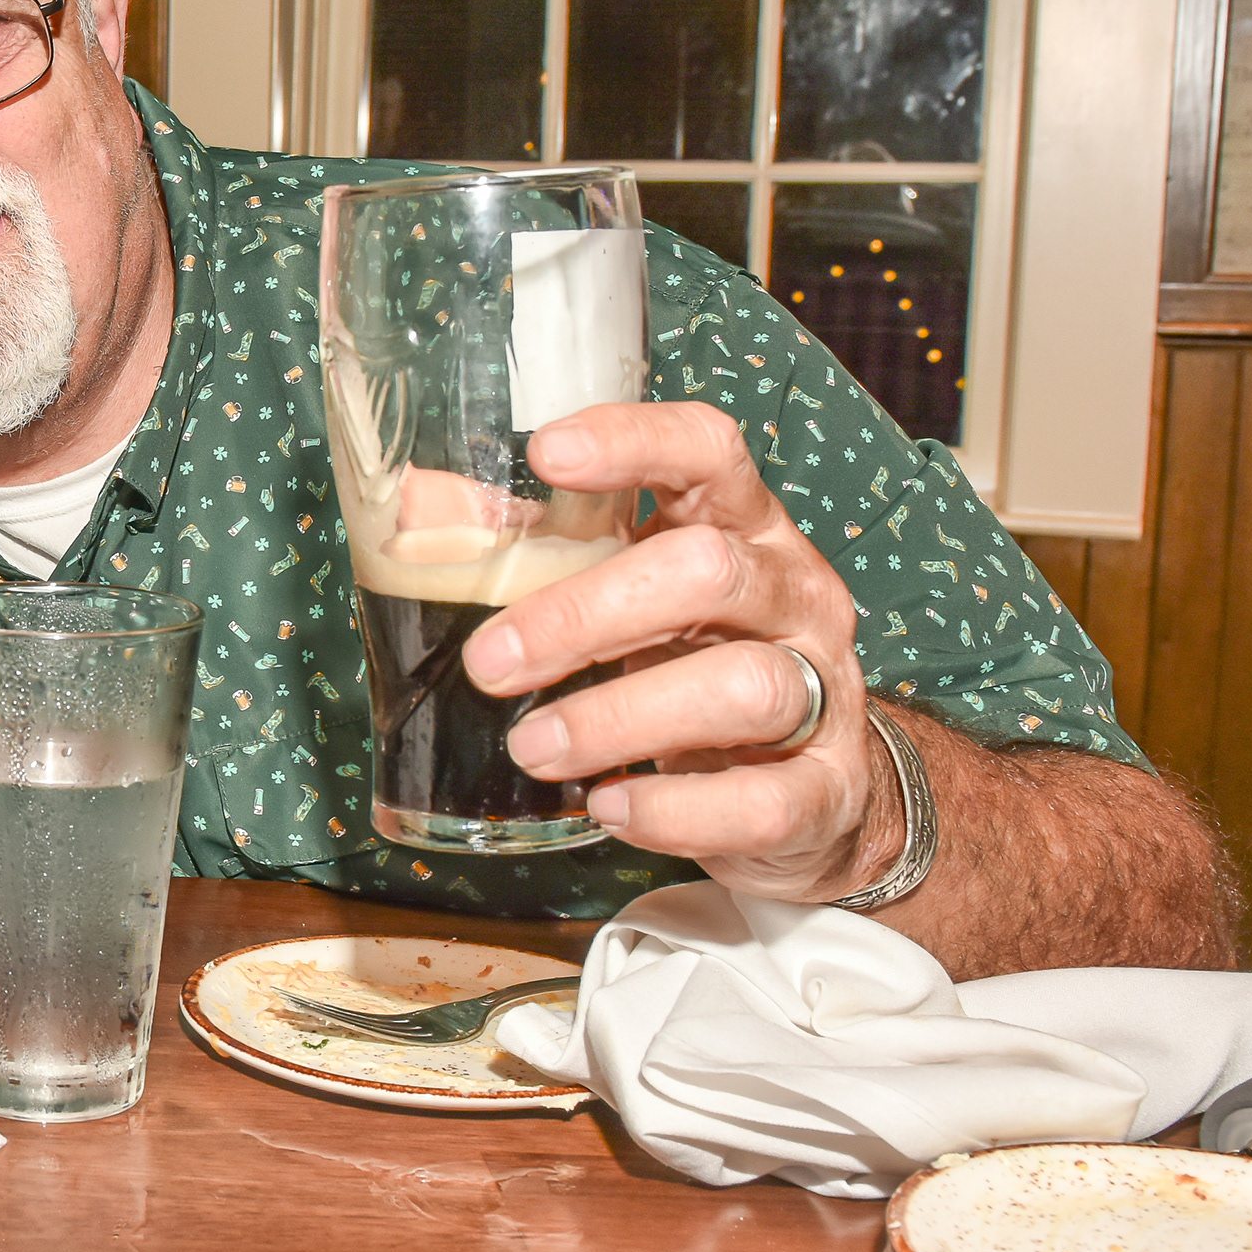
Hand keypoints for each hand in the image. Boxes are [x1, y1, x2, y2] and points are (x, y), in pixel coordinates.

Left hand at [457, 403, 902, 904]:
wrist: (819, 786)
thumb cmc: (697, 665)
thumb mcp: (637, 598)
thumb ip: (552, 558)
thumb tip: (425, 516)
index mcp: (744, 527)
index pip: (710, 451)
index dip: (635, 440)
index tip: (547, 453)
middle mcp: (796, 594)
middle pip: (709, 571)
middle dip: (584, 614)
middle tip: (490, 661)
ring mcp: (826, 691)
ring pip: (742, 687)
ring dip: (618, 718)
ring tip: (532, 747)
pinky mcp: (826, 790)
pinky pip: (761, 801)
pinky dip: (675, 811)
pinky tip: (610, 808)